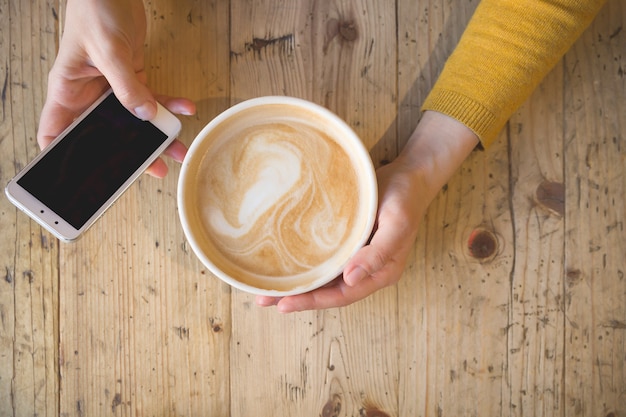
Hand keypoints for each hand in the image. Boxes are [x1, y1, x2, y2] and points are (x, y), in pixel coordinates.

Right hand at [38, 0, 194, 177]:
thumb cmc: (95, 8)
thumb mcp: (109, 50)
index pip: (57, 133)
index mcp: (67, 91)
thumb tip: (144, 116)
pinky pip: (152, 99)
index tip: (85, 178)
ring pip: (134, 122)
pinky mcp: (132, 79)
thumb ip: (127, 86)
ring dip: (157, 134)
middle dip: (129, 153)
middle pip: (106, 134)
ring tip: (178, 148)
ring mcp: (112, 89)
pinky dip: (169, 105)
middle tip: (153, 169)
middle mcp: (88, 95)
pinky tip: (185, 107)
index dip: (64, 157)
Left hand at [256, 111, 479, 311]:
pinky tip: (287, 264)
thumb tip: (350, 280)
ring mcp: (357, 257)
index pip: (342, 296)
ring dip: (298, 284)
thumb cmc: (406, 199)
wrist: (410, 175)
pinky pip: (325, 260)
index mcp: (380, 273)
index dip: (313, 302)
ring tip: (266, 289)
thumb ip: (377, 254)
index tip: (284, 304)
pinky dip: (306, 265)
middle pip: (328, 291)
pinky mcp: (350, 243)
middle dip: (298, 297)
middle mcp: (366, 270)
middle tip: (263, 300)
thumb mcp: (397, 224)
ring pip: (324, 278)